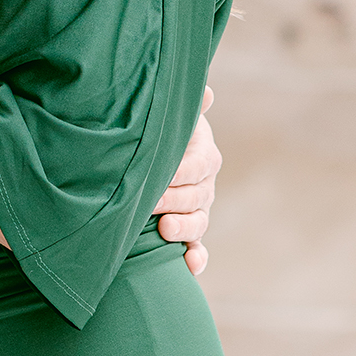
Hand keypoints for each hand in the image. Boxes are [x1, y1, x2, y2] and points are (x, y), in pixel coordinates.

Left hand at [153, 87, 220, 274]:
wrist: (155, 152)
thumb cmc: (163, 131)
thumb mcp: (174, 115)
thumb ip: (188, 105)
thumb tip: (205, 90)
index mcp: (205, 156)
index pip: (198, 166)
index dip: (181, 172)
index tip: (161, 176)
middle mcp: (205, 185)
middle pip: (196, 197)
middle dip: (174, 201)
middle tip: (150, 204)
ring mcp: (199, 210)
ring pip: (199, 223)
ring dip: (185, 229)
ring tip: (165, 230)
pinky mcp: (189, 231)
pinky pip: (198, 248)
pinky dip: (196, 258)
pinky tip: (189, 265)